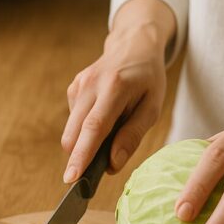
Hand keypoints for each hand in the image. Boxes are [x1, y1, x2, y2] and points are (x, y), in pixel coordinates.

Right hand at [61, 0, 174, 181]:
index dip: (81, 156)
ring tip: (110, 137)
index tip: (71, 179)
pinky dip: (85, 130)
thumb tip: (113, 164)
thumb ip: (133, 135)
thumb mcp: (153, 107)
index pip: (94, 128)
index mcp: (115, 88)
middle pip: (75, 133)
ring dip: (84, 145)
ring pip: (71, 130)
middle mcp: (91, 85)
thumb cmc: (148, 79)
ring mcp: (78, 85)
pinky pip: (74, 121)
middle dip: (77, 159)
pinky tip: (104, 118)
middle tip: (90, 177)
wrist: (133, 45)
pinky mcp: (73, 88)